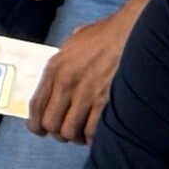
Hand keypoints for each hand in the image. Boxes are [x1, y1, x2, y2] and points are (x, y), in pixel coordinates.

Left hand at [27, 4, 130, 143]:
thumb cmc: (106, 34)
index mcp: (55, 68)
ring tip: (83, 133)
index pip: (36, 105)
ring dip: (76, 137)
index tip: (39, 130)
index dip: (35, 124)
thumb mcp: (75, 41)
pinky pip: (92, 131)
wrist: (133, 31)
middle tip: (67, 132)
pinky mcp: (106, 102)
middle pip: (51, 124)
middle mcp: (67, 83)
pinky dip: (93, 137)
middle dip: (57, 132)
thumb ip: (63, 59)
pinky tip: (98, 132)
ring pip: (70, 131)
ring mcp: (86, 94)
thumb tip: (61, 72)